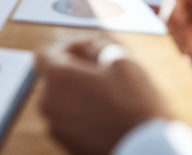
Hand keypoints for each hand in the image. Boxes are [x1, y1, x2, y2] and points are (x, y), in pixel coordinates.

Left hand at [37, 40, 169, 154]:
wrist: (145, 149)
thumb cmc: (134, 105)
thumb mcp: (121, 62)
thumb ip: (99, 48)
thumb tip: (92, 48)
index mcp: (57, 78)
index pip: (46, 54)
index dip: (69, 46)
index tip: (91, 49)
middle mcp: (48, 103)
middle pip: (54, 77)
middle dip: (76, 68)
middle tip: (103, 68)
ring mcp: (55, 126)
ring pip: (62, 98)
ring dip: (79, 90)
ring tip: (108, 92)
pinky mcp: (65, 143)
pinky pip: (68, 118)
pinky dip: (81, 111)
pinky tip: (105, 112)